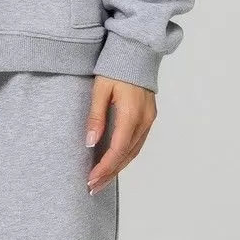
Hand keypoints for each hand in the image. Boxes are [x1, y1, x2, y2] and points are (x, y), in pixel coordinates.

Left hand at [84, 76, 155, 192]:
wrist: (137, 52)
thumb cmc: (116, 68)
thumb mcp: (100, 89)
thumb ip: (95, 117)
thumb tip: (90, 143)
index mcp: (131, 114)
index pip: (117, 149)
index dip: (104, 167)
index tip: (91, 180)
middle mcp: (144, 121)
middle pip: (127, 156)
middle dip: (110, 174)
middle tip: (92, 188)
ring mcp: (149, 120)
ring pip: (134, 152)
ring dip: (118, 168)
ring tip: (101, 181)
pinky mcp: (149, 118)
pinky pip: (137, 144)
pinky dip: (125, 157)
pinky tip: (114, 163)